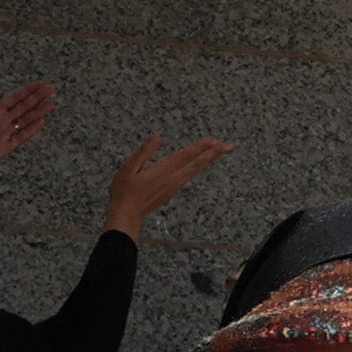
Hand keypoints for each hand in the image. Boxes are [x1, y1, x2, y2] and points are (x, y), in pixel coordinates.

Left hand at [0, 75, 55, 181]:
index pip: (15, 98)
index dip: (27, 91)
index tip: (40, 83)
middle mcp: (2, 121)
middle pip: (23, 107)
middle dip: (37, 98)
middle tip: (50, 89)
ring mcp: (4, 134)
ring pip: (25, 121)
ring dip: (37, 113)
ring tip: (51, 104)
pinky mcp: (5, 147)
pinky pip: (20, 138)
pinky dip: (30, 131)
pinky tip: (40, 123)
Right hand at [103, 134, 232, 238]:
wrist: (125, 215)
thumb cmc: (124, 191)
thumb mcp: (128, 168)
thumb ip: (144, 152)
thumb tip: (156, 136)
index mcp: (163, 170)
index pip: (186, 155)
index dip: (201, 147)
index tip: (214, 140)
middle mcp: (172, 178)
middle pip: (196, 164)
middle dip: (212, 154)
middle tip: (228, 146)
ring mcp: (173, 186)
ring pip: (194, 171)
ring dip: (207, 161)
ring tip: (218, 153)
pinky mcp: (171, 192)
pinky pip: (188, 177)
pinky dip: (197, 169)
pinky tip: (199, 166)